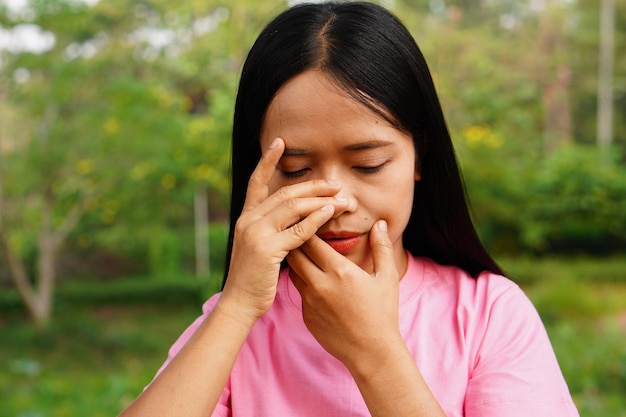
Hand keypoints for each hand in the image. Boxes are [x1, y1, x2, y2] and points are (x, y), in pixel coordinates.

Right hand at [221, 138, 348, 322]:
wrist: (239, 303)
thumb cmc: (253, 278)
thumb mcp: (259, 248)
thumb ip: (273, 230)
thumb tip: (295, 218)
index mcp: (246, 217)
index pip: (256, 181)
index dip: (268, 160)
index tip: (280, 142)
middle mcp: (249, 220)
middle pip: (285, 193)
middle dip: (313, 186)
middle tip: (336, 184)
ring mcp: (256, 233)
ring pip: (293, 207)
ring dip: (321, 201)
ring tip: (343, 199)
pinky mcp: (267, 249)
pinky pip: (297, 230)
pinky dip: (316, 220)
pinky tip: (331, 214)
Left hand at [287, 220, 402, 367]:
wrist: (371, 352)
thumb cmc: (383, 313)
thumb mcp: (387, 277)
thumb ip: (381, 247)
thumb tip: (379, 224)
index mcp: (340, 270)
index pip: (312, 240)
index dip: (309, 228)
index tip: (311, 222)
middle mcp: (320, 284)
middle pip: (295, 253)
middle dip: (296, 242)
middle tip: (301, 234)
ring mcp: (310, 301)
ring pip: (293, 272)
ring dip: (297, 261)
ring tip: (304, 254)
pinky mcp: (306, 315)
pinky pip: (299, 292)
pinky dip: (304, 283)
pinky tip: (314, 281)